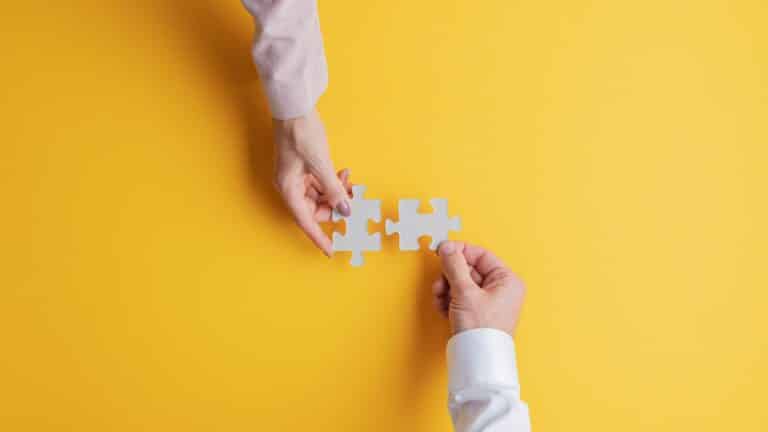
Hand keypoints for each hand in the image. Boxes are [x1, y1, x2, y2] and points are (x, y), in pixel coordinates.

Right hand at [272, 109, 351, 255]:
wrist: (294, 107)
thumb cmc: (301, 133)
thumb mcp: (321, 164)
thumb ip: (334, 190)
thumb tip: (345, 211)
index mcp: (289, 189)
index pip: (305, 221)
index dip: (319, 237)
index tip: (331, 250)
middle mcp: (290, 186)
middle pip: (315, 209)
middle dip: (335, 207)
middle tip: (353, 201)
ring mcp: (296, 177)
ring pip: (320, 196)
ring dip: (337, 193)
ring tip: (351, 182)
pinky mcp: (303, 168)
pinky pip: (320, 184)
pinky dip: (333, 182)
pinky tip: (343, 174)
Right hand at [432, 241, 525, 335]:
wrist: (477, 361)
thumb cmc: (481, 329)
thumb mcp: (465, 292)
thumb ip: (454, 266)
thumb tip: (447, 247)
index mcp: (506, 280)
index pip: (481, 255)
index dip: (460, 251)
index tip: (442, 250)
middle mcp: (500, 289)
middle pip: (468, 269)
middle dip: (450, 276)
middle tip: (440, 282)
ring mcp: (488, 302)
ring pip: (461, 283)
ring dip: (446, 289)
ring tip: (441, 299)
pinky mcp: (477, 313)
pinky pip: (460, 297)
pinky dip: (448, 300)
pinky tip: (443, 308)